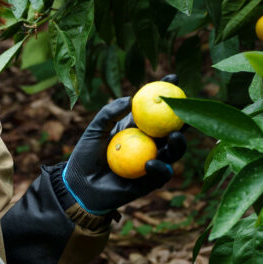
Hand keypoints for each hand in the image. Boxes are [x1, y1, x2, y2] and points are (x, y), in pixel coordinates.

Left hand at [62, 75, 186, 214]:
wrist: (78, 185)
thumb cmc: (85, 154)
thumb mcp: (95, 129)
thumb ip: (109, 113)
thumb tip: (129, 99)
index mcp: (137, 129)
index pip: (155, 110)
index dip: (165, 95)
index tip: (173, 78)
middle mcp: (148, 145)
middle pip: (171, 131)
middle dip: (182, 121)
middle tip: (184, 112)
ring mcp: (151, 163)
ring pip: (172, 153)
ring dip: (177, 144)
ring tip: (174, 136)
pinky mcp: (148, 183)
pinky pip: (160, 175)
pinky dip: (158, 168)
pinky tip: (151, 162)